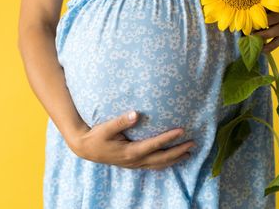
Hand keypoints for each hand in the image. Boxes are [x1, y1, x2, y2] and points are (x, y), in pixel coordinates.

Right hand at [68, 111, 196, 169]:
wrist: (85, 148)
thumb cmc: (96, 136)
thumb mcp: (106, 127)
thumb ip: (121, 121)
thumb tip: (136, 113)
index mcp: (130, 151)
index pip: (154, 145)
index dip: (169, 138)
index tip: (182, 131)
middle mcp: (134, 160)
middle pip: (161, 158)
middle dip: (178, 151)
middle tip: (193, 144)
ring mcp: (134, 164)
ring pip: (159, 164)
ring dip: (174, 159)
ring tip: (188, 153)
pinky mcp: (132, 163)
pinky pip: (153, 165)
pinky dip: (165, 163)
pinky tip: (171, 159)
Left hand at [253, 0, 278, 52]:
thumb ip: (261, 7)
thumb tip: (246, 16)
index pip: (277, 15)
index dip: (265, 21)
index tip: (252, 25)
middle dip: (265, 33)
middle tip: (252, 36)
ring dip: (268, 42)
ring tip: (256, 46)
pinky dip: (271, 46)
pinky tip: (262, 50)